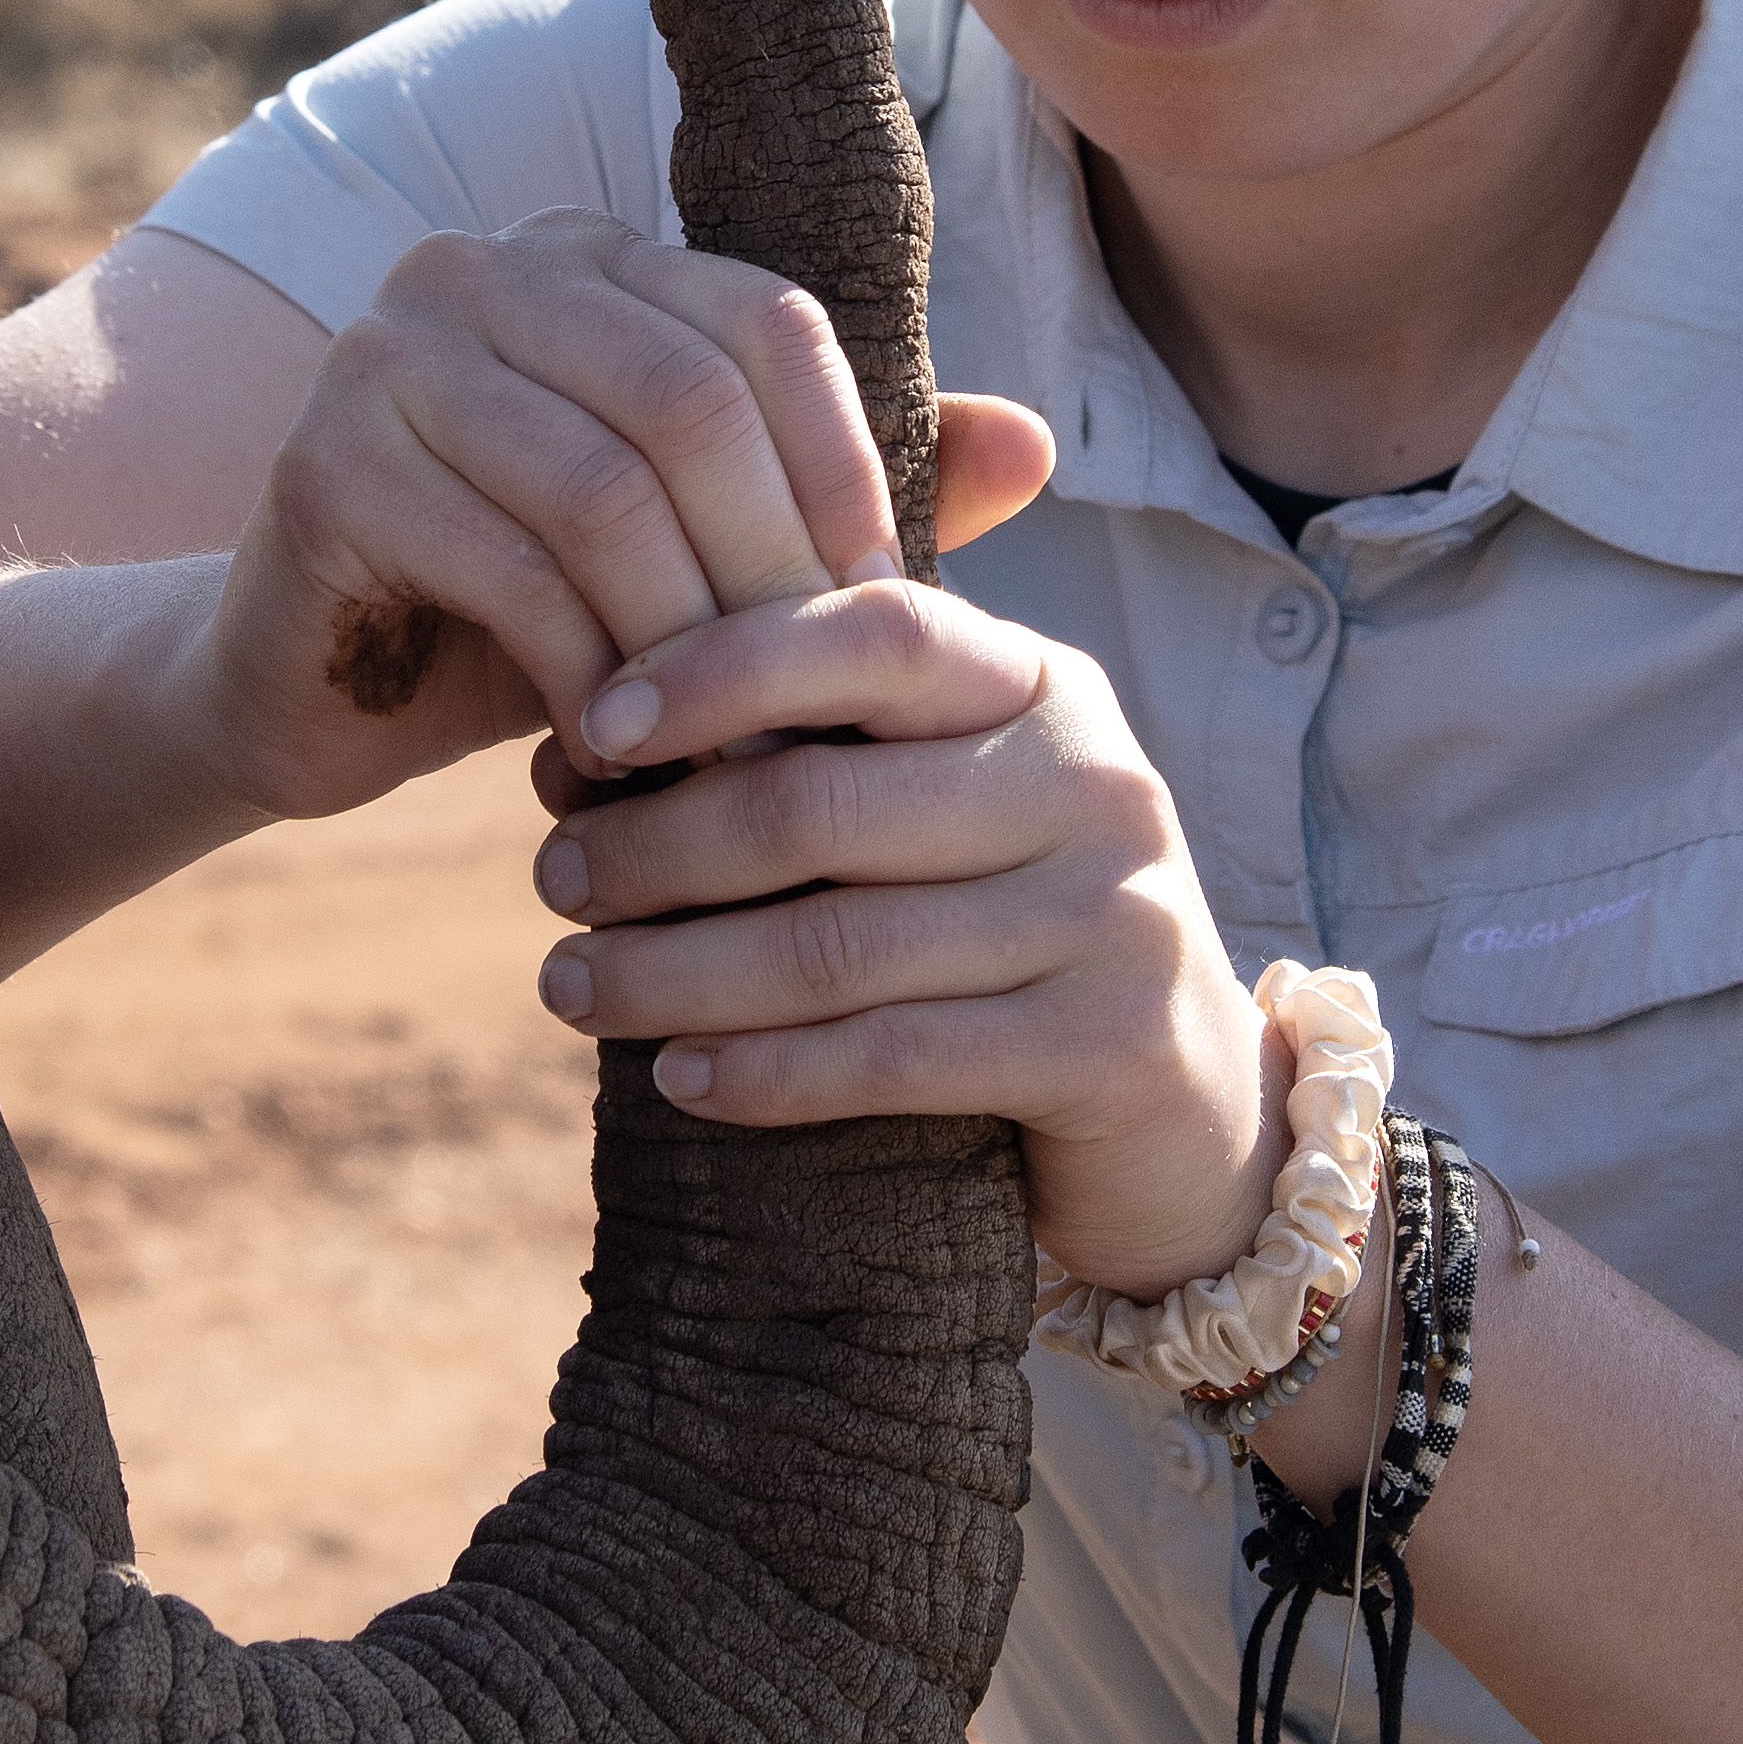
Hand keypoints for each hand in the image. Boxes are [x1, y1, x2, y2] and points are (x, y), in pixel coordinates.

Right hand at [187, 209, 1050, 822]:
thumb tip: (1037, 444)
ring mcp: (386, 351)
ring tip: (732, 746)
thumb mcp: (696, 551)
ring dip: (687, 638)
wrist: (308, 694)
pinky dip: (587, 673)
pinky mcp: (324, 462)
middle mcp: (479, 268)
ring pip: (606, 489)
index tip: (885, 614)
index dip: (848, 468)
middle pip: (692, 400)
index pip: (768, 321)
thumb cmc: (526, 616)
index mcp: (587, 255)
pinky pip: (508, 567)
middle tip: (815, 703)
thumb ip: (839, 495)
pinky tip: (619, 753)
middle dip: (770, 570)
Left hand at [526, 577, 1279, 1298]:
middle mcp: (1093, 781)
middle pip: (822, 803)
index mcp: (1042, 685)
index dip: (720, 667)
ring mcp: (1114, 915)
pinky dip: (766, 1073)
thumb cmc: (1013, 931)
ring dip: (676, 972)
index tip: (591, 725)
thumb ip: (813, 747)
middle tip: (553, 880)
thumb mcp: (945, 806)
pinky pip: (894, 1056)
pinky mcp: (1110, 1048)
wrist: (1190, 1112)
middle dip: (658, 845)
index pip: (873, 631)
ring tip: (571, 986)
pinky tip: (678, 1079)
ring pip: (838, 943)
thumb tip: (571, 742)